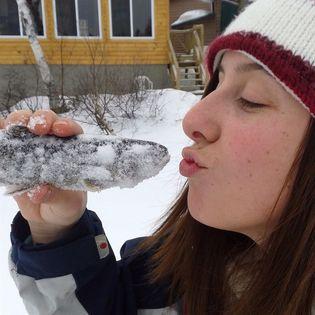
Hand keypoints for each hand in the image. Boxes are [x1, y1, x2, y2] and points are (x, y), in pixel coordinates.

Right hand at [2, 110, 86, 243]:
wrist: (49, 216)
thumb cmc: (66, 204)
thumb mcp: (67, 203)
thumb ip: (56, 196)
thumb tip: (38, 191)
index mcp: (72, 151)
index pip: (72, 130)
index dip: (66, 125)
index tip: (60, 129)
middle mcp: (52, 144)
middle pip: (46, 121)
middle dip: (40, 119)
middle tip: (37, 128)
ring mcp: (31, 148)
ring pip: (24, 125)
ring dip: (17, 121)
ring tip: (12, 128)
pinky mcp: (14, 157)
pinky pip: (5, 141)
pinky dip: (0, 132)